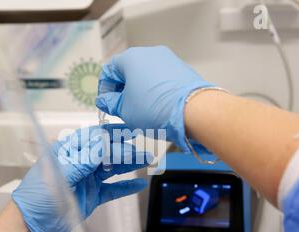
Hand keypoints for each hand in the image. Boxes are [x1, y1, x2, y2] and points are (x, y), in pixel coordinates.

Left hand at [11, 124, 151, 231]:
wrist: (33, 226)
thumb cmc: (38, 196)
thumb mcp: (60, 174)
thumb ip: (83, 160)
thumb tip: (103, 144)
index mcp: (68, 151)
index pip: (94, 138)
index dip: (112, 134)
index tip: (130, 132)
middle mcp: (80, 163)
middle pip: (107, 152)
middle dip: (125, 150)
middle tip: (144, 151)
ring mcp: (87, 180)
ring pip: (112, 169)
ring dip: (129, 164)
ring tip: (147, 160)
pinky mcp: (92, 196)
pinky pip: (112, 190)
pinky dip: (125, 187)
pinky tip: (139, 184)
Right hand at [95, 46, 215, 151]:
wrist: (193, 111)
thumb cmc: (155, 109)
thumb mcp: (125, 110)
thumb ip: (110, 103)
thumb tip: (105, 100)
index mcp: (131, 58)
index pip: (110, 70)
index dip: (105, 89)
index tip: (107, 103)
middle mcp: (150, 53)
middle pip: (129, 70)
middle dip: (123, 90)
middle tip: (122, 109)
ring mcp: (168, 59)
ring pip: (146, 74)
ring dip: (139, 90)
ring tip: (141, 111)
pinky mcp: (182, 69)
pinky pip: (162, 78)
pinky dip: (155, 90)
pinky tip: (158, 107)